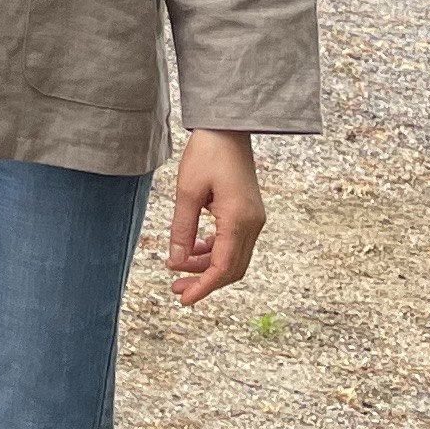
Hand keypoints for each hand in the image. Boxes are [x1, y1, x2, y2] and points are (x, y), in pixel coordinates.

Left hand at [165, 129, 266, 304]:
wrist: (228, 128)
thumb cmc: (207, 154)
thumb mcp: (187, 191)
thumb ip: (182, 228)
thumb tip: (176, 261)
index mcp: (238, 220)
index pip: (223, 267)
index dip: (203, 287)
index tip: (184, 300)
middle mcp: (252, 224)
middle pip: (231, 268)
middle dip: (204, 281)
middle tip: (176, 289)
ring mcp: (254, 219)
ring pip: (233, 257)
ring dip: (207, 266)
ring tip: (177, 270)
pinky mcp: (249, 213)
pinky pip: (233, 243)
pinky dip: (214, 251)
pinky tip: (193, 250)